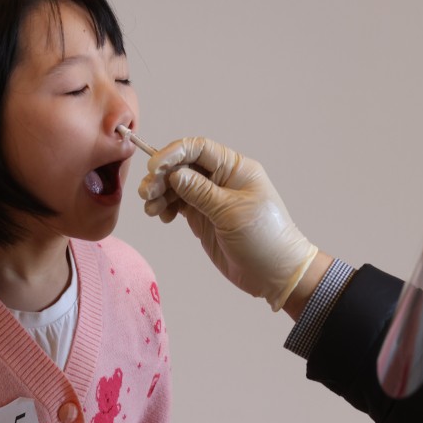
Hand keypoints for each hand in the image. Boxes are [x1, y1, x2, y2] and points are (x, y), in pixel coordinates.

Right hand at [138, 137, 318, 311]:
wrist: (275, 273)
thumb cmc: (265, 238)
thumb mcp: (232, 212)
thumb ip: (201, 192)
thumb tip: (175, 173)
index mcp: (235, 169)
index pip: (200, 149)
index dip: (174, 153)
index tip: (155, 166)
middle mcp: (222, 179)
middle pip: (183, 166)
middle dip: (162, 176)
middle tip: (147, 192)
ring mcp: (211, 199)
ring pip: (176, 186)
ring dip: (159, 193)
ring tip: (151, 209)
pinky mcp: (203, 217)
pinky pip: (178, 204)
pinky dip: (165, 207)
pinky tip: (162, 216)